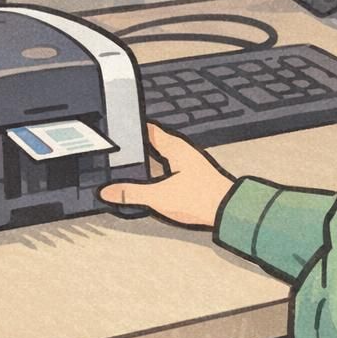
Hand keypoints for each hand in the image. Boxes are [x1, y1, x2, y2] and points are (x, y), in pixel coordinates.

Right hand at [98, 123, 235, 227]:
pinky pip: (168, 166)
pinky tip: (148, 180)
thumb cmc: (200, 198)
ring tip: (127, 164)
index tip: (115, 126)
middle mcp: (182, 150)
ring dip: (146, 158)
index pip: (148, 129)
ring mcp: (188, 162)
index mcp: (174, 147)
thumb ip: (131, 193)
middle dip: (135, 145)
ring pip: (161, 154)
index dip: (131, 127)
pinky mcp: (192, 175)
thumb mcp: (159, 196)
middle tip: (116, 148)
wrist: (228, 210)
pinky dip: (155, 169)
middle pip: (153, 141)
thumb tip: (108, 191)